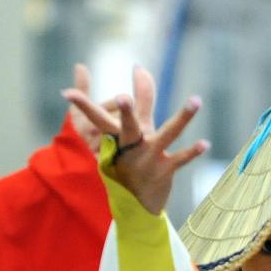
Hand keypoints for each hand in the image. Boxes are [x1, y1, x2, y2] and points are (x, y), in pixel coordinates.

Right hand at [63, 64, 208, 215]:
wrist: (138, 204)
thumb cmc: (135, 159)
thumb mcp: (136, 129)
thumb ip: (142, 96)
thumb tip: (140, 66)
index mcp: (117, 136)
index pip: (97, 116)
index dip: (82, 104)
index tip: (67, 93)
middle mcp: (131, 146)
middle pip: (128, 125)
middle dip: (126, 111)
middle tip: (122, 98)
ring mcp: (148, 159)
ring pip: (167, 134)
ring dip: (183, 118)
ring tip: (196, 99)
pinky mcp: (164, 170)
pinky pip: (180, 159)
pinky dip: (192, 152)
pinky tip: (204, 143)